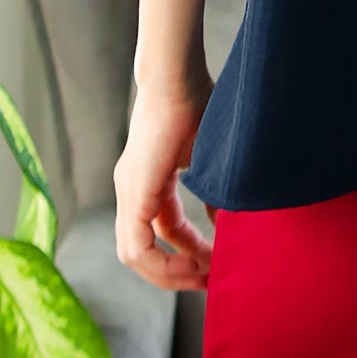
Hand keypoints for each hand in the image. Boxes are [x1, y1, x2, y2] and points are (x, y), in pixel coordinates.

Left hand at [113, 70, 217, 291]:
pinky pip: (136, 246)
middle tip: (209, 280)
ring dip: (168, 273)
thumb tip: (228, 222)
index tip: (215, 262)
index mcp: (148, 180)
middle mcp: (131, 190)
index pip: (162, 230)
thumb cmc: (198, 102)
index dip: (187, 252)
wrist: (177, 76)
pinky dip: (161, 262)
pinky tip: (192, 263)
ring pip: (134, 254)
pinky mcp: (133, 192)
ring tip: (203, 276)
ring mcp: (128, 191)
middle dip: (176, 272)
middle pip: (143, 250)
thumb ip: (215, 190)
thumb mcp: (210, 157)